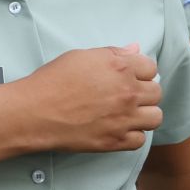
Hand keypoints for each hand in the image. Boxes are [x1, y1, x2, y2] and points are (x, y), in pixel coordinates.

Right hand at [16, 44, 162, 152]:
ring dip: (144, 114)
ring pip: (155, 117)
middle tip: (126, 95)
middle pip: (156, 92)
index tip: (129, 76)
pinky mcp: (116, 140)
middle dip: (144, 92)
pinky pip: (140, 140)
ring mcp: (124, 119)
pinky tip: (119, 128)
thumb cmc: (52, 81)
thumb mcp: (81, 57)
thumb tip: (135, 49)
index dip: (139, 71)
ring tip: (128, 113)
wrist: (34, 112)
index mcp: (120, 67)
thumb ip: (113, 53)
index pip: (150, 68)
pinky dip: (132, 135)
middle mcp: (127, 92)